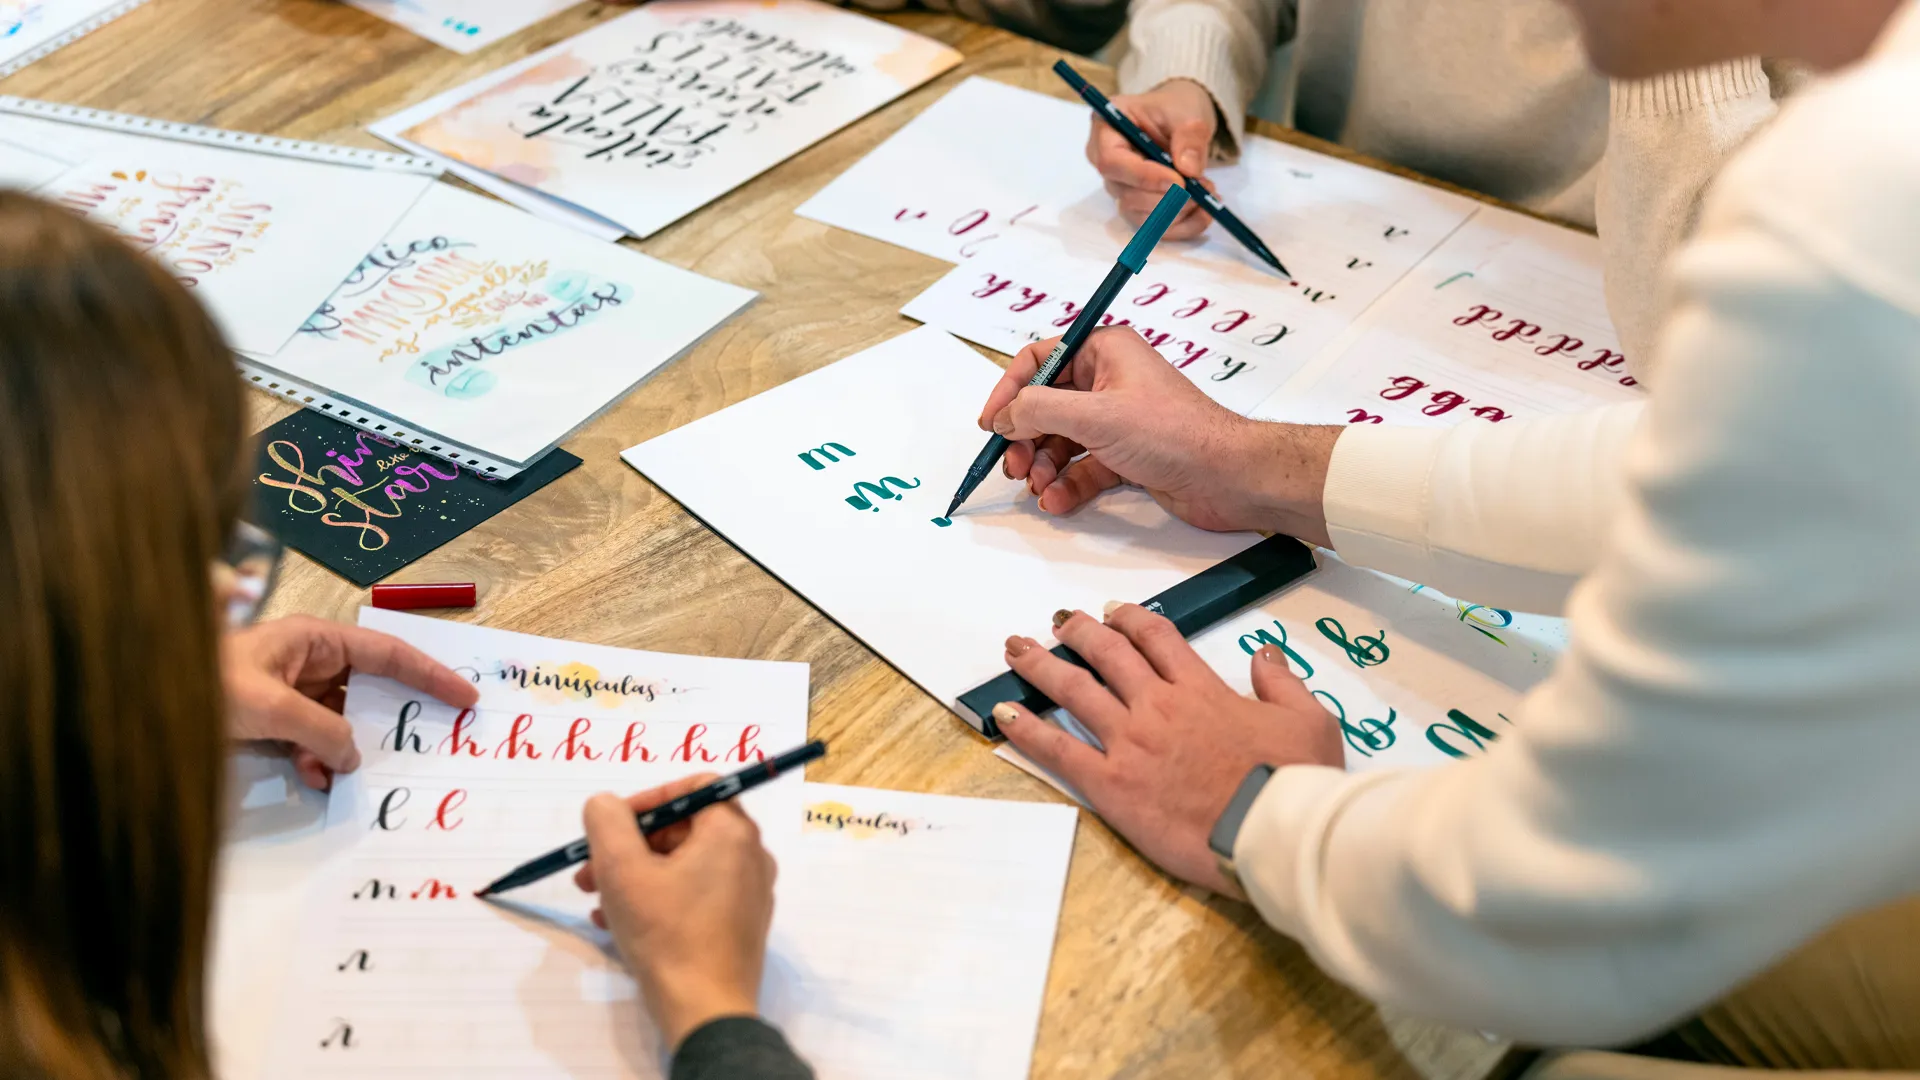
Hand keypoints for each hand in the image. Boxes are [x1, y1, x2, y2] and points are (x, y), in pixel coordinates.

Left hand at [221, 615, 479, 790]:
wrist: (143, 702)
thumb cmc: (204, 685)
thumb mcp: (269, 706)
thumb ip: (322, 730)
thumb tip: (354, 756)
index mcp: (313, 639)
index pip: (387, 652)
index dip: (429, 674)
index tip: (464, 698)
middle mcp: (308, 661)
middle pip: (368, 687)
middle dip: (390, 717)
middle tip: (427, 743)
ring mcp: (291, 691)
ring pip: (341, 720)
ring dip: (347, 748)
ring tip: (356, 773)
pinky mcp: (274, 720)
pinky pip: (313, 740)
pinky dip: (318, 761)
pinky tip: (316, 780)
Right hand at [577, 776, 777, 1049]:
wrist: (704, 1009)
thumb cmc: (666, 932)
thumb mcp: (622, 868)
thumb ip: (607, 822)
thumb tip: (606, 805)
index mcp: (732, 832)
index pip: (694, 787)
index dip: (648, 798)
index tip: (613, 823)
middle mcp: (749, 856)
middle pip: (683, 829)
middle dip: (630, 845)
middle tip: (590, 869)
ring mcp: (747, 893)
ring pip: (683, 865)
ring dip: (634, 874)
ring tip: (596, 899)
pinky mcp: (738, 924)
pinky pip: (693, 895)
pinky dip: (655, 899)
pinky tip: (615, 922)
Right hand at [978, 326, 1339, 541]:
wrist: (1226, 477)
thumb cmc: (1174, 433)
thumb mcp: (1095, 416)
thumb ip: (1039, 411)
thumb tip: (1005, 416)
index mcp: (1105, 350)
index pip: (1039, 360)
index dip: (1010, 391)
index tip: (991, 424)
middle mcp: (1110, 380)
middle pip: (1046, 406)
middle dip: (1026, 439)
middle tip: (1014, 468)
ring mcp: (1118, 419)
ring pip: (1062, 440)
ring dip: (1044, 466)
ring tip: (1039, 488)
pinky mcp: (1127, 454)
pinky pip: (1083, 466)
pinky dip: (1067, 484)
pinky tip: (1058, 501)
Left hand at [996, 605, 1342, 895]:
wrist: (1270, 830)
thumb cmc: (1294, 780)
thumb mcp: (1310, 720)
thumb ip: (1283, 682)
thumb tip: (1266, 655)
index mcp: (1201, 689)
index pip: (1157, 638)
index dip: (1131, 619)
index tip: (1114, 612)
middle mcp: (1158, 706)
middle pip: (1107, 654)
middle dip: (1078, 631)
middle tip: (1059, 620)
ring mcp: (1130, 742)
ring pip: (1074, 689)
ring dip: (1041, 665)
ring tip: (1016, 649)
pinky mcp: (1111, 783)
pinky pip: (1059, 749)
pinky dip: (1028, 729)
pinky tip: (1004, 714)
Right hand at [1086, 79, 1219, 240]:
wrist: (1181, 120)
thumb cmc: (1176, 108)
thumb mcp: (1187, 111)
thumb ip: (1189, 135)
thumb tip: (1188, 169)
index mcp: (1106, 129)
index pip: (1111, 162)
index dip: (1143, 177)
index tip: (1179, 182)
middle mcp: (1106, 162)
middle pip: (1125, 194)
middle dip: (1166, 199)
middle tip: (1201, 188)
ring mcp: (1120, 188)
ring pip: (1139, 216)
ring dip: (1177, 213)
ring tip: (1207, 193)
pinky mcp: (1137, 207)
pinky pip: (1155, 228)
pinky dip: (1182, 226)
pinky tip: (1204, 212)